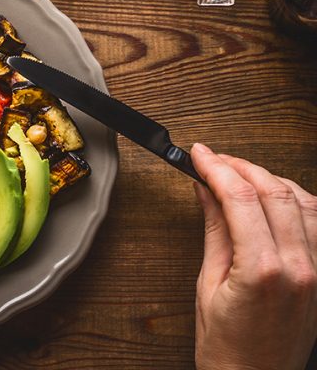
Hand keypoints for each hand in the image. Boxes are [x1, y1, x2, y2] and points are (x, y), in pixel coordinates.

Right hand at [192, 143, 316, 369]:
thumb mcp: (208, 283)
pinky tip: (274, 196)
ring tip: (240, 174)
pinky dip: (297, 200)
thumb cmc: (227, 346)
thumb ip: (214, 229)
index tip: (198, 154)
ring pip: (304, 201)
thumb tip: (205, 189)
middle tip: (213, 159)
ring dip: (270, 178)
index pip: (241, 197)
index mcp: (263, 270)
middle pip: (275, 191)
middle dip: (240, 166)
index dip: (216, 167)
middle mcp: (299, 268)